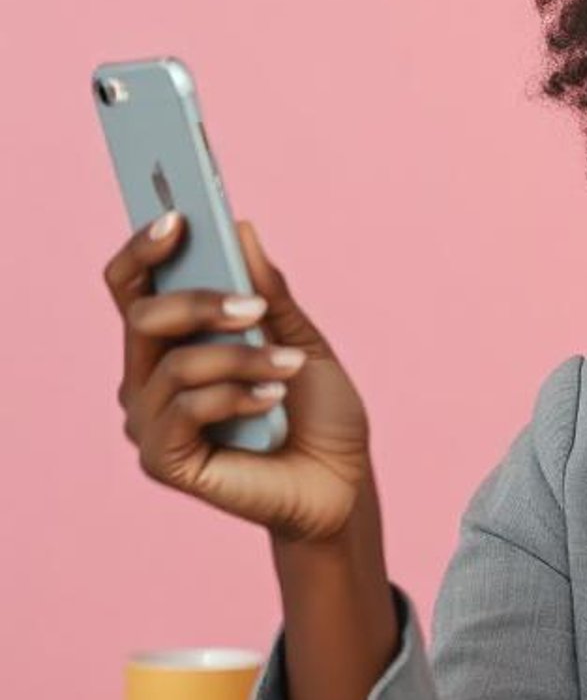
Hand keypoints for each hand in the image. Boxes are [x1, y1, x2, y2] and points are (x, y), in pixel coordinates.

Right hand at [105, 213, 371, 542]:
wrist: (342, 481)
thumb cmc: (317, 412)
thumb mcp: (301, 340)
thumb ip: (269, 291)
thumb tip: (241, 228)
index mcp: (171, 341)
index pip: (131, 285)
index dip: (144, 248)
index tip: (178, 218)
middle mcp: (146, 378)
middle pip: (142, 316)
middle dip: (201, 302)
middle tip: (255, 308)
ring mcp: (148, 422)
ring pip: (175, 364)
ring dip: (242, 358)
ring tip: (290, 367)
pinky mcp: (162, 460)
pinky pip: (185, 409)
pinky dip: (236, 395)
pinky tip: (273, 399)